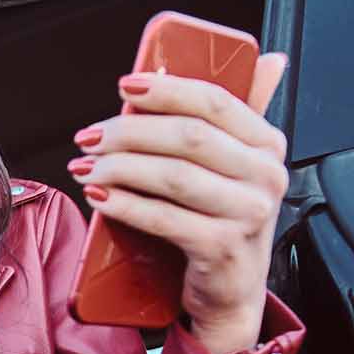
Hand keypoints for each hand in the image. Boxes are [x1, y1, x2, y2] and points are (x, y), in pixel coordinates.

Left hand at [65, 53, 289, 353]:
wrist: (231, 293)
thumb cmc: (223, 222)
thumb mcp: (237, 168)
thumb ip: (238, 118)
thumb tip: (267, 60)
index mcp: (267, 145)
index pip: (216, 101)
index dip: (166, 90)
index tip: (124, 86)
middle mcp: (266, 177)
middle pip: (188, 137)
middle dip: (128, 131)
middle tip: (90, 137)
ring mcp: (248, 215)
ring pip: (173, 175)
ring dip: (119, 167)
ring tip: (86, 167)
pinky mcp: (222, 249)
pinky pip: (164, 218)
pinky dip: (125, 204)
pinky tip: (99, 196)